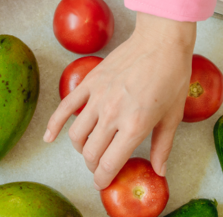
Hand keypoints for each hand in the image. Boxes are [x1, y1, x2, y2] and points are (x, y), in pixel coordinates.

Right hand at [44, 11, 195, 189]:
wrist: (160, 41)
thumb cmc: (171, 76)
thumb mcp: (173, 115)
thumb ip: (163, 146)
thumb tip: (159, 170)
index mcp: (134, 125)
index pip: (109, 165)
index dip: (103, 179)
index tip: (104, 182)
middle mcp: (112, 114)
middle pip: (90, 153)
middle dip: (94, 166)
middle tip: (102, 165)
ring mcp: (98, 96)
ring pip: (76, 135)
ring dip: (80, 148)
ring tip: (90, 147)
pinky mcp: (90, 81)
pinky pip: (65, 107)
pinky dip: (54, 124)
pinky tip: (49, 137)